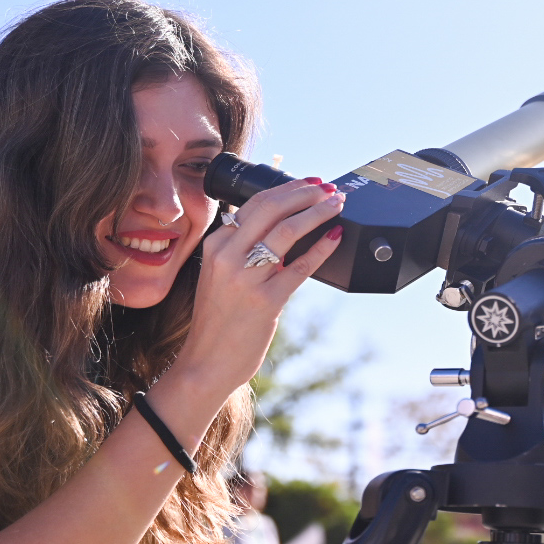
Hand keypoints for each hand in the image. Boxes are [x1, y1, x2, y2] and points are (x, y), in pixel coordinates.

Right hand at [170, 178, 344, 403]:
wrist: (206, 361)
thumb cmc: (218, 319)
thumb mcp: (219, 274)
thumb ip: (242, 249)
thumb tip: (283, 224)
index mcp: (215, 245)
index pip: (256, 203)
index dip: (288, 188)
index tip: (310, 182)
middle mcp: (227, 257)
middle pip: (273, 209)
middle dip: (306, 193)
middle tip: (328, 188)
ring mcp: (247, 278)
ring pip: (288, 231)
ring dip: (318, 212)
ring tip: (336, 204)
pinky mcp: (267, 301)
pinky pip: (301, 266)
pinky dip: (322, 247)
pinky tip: (335, 235)